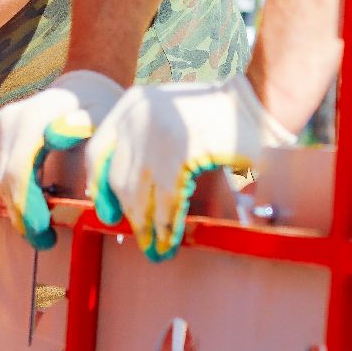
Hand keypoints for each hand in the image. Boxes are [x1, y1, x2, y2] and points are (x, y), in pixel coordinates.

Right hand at [0, 70, 123, 248]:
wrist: (85, 86)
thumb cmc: (102, 112)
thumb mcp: (104, 129)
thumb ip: (89, 151)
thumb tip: (68, 166)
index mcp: (40, 114)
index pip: (20, 171)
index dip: (29, 207)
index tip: (47, 234)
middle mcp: (15, 115)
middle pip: (8, 177)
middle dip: (24, 215)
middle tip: (45, 241)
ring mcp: (5, 121)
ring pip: (2, 178)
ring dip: (19, 208)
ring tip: (42, 232)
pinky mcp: (2, 128)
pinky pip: (5, 171)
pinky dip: (19, 194)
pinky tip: (36, 211)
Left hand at [86, 75, 296, 260]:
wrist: (252, 103)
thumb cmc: (213, 115)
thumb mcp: (167, 116)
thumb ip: (143, 144)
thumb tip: (125, 197)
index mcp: (131, 103)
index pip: (99, 150)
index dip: (99, 186)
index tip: (107, 212)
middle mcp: (137, 115)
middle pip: (119, 177)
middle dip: (130, 213)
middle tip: (141, 238)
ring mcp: (157, 134)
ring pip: (140, 193)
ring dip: (147, 226)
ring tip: (155, 247)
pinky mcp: (180, 152)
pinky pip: (168, 200)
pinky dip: (167, 225)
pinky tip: (170, 240)